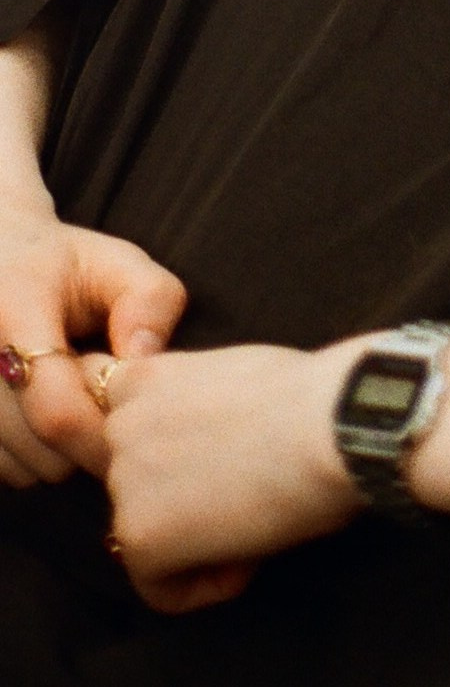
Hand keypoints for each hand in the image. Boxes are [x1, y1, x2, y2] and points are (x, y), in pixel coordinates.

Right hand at [0, 198, 186, 482]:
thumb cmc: (64, 267)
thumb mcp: (118, 263)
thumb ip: (149, 300)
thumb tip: (143, 362)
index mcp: (14, 307)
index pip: (57, 409)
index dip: (102, 433)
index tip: (135, 427)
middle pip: (39, 447)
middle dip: (86, 438)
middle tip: (100, 397)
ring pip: (19, 468)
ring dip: (56, 451)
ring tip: (68, 397)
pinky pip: (2, 471)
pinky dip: (28, 456)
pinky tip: (36, 411)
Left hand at [97, 336, 360, 614]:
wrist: (335, 422)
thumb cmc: (311, 393)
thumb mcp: (231, 373)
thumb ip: (192, 404)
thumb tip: (202, 447)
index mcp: (143, 376)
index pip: (116, 424)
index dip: (165, 448)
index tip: (214, 457)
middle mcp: (118, 426)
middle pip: (132, 484)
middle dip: (180, 497)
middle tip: (242, 491)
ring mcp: (122, 483)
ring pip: (147, 534)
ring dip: (194, 538)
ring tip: (252, 521)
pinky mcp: (139, 536)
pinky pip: (161, 588)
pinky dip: (205, 584)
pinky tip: (250, 556)